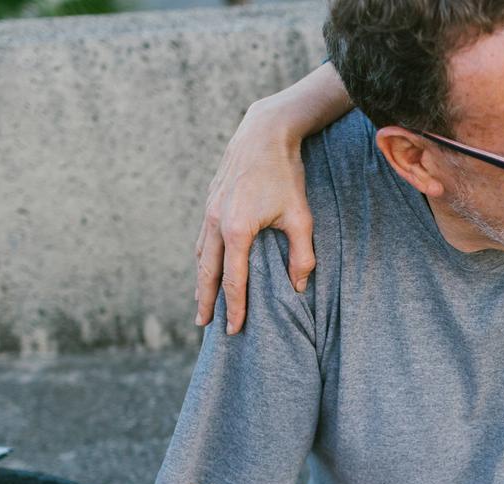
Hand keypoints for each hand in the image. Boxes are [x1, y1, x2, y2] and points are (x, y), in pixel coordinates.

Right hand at [194, 97, 316, 333]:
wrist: (264, 133)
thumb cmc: (286, 175)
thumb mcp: (301, 217)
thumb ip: (301, 256)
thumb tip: (298, 287)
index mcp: (236, 231)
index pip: (233, 281)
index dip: (234, 308)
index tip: (234, 329)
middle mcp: (216, 223)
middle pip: (207, 272)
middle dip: (205, 301)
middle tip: (203, 324)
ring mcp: (209, 211)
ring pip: (201, 255)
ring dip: (201, 280)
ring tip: (202, 301)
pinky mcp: (211, 201)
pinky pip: (203, 238)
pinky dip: (203, 258)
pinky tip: (207, 265)